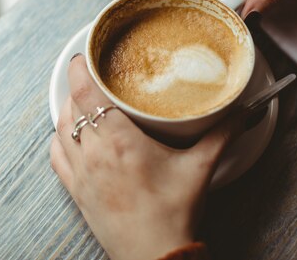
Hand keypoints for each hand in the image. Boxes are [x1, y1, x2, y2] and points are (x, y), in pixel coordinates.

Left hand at [49, 55, 244, 259]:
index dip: (79, 69)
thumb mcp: (199, 169)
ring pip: (61, 129)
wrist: (155, 256)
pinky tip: (69, 134)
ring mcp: (81, 173)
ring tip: (84, 100)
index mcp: (119, 141)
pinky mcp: (75, 191)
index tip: (82, 56)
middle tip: (91, 75)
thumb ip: (220, 135)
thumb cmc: (173, 215)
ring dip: (69, 110)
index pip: (86, 94)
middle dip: (78, 86)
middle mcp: (93, 154)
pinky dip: (59, 139)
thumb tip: (240, 113)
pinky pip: (56, 156)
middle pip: (73, 107)